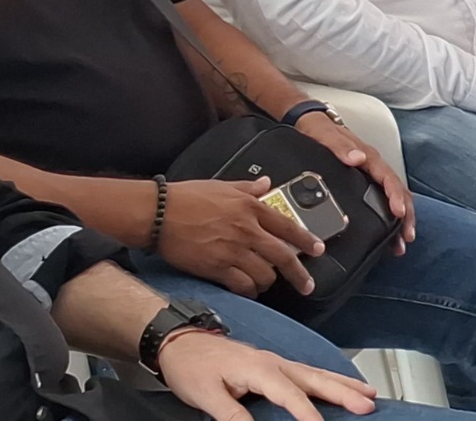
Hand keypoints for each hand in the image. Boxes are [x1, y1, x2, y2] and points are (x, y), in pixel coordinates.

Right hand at [157, 178, 323, 298]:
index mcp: (251, 207)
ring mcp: (233, 250)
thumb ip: (248, 187)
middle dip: (299, 274)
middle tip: (307, 285)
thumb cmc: (187, 197)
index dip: (307, 241)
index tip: (318, 250)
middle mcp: (247, 230)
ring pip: (265, 275)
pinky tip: (248, 291)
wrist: (157, 213)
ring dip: (268, 282)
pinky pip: (242, 285)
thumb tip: (266, 183)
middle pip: (283, 256)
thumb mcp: (223, 185)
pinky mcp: (216, 268)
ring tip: (265, 283)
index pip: (289, 226)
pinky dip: (249, 291)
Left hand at [158, 330, 376, 420]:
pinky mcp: (273, 365)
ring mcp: (276, 362)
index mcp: (259, 369)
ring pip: (317, 373)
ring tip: (368, 392)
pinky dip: (328, 378)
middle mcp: (273, 363)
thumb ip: (232, 415)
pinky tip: (338, 383)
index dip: (307, 413)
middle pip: (315, 378)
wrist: (179, 341)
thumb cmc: (191, 366)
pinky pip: (308, 372)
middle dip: (343, 391)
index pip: (290, 394)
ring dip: (343, 383)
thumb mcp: (206, 395)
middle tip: (368, 403)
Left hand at [294, 112, 415, 254]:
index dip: (395, 196)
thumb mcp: (326, 135)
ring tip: (401, 243)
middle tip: (406, 237)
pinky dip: (390, 217)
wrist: (311, 123)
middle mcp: (374, 166)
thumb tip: (357, 159)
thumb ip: (340, 146)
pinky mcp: (366, 181)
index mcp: (368, 157)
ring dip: (401, 220)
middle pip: (398, 191)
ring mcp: (371, 174)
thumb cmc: (320, 129)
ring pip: (394, 197)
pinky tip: (389, 233)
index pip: (388, 178)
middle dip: (405, 215)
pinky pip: (383, 199)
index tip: (399, 213)